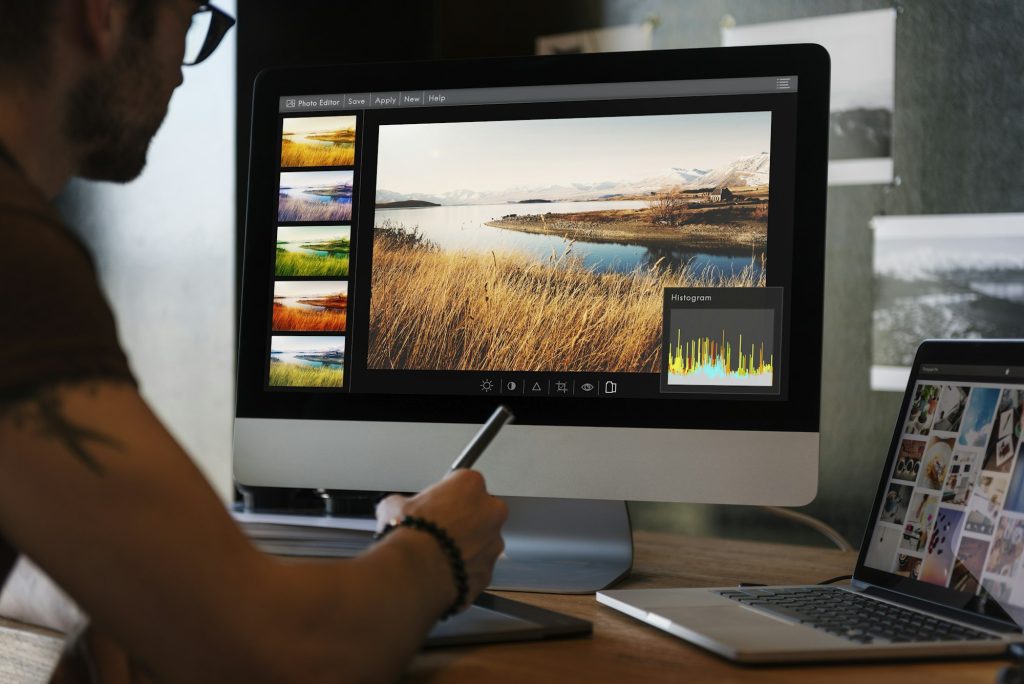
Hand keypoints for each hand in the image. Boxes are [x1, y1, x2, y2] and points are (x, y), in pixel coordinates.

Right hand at [376, 470, 507, 610]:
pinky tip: (444, 571)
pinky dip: (464, 570)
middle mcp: (489, 511)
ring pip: (483, 542)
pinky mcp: (489, 571)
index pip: (464, 484)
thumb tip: (396, 510)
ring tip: (439, 554)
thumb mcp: (394, 506)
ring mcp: (493, 543)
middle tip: (440, 530)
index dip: (448, 497)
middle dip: (464, 520)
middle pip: (481, 511)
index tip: (437, 506)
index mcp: (470, 485)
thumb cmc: (409, 537)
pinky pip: (478, 568)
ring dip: (466, 546)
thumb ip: (404, 503)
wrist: (413, 574)